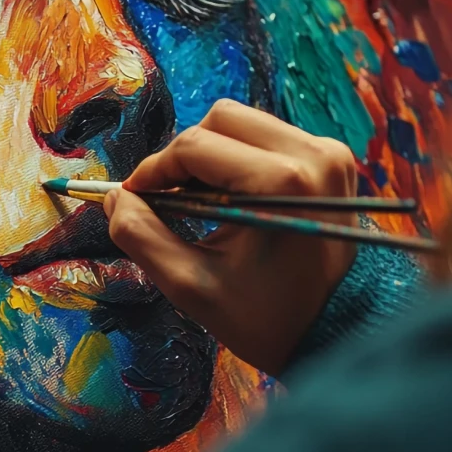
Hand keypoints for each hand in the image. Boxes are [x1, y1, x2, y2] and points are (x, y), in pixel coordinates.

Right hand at [105, 100, 359, 375]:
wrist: (337, 333)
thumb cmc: (266, 318)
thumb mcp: (191, 285)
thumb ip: (141, 236)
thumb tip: (114, 199)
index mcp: (281, 182)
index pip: (194, 147)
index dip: (154, 169)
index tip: (134, 197)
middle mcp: (312, 155)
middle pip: (221, 119)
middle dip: (184, 155)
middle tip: (168, 197)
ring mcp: (329, 154)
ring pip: (245, 122)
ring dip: (213, 154)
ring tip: (199, 200)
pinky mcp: (335, 160)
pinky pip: (271, 137)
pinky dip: (242, 159)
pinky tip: (233, 198)